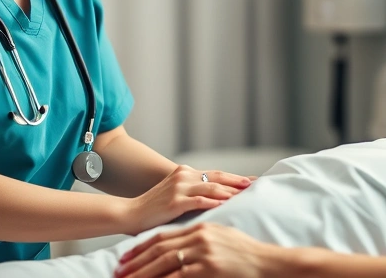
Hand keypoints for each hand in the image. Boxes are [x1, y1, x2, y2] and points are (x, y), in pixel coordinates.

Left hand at [115, 223, 282, 277]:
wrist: (267, 263)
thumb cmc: (246, 252)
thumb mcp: (222, 236)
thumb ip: (201, 236)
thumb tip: (182, 244)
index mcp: (200, 227)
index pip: (164, 236)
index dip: (143, 246)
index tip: (127, 256)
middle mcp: (199, 238)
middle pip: (159, 248)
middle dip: (136, 260)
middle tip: (119, 270)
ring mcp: (202, 253)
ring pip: (164, 263)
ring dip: (142, 273)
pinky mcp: (207, 269)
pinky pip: (178, 277)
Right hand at [126, 167, 250, 234]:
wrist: (130, 213)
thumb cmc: (153, 208)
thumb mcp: (175, 195)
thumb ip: (193, 192)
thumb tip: (215, 196)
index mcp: (185, 172)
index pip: (215, 173)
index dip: (234, 177)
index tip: (251, 180)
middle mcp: (183, 175)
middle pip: (218, 177)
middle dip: (238, 181)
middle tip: (255, 184)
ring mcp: (179, 187)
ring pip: (212, 187)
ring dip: (231, 190)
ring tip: (246, 194)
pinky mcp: (175, 201)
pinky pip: (199, 200)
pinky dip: (214, 201)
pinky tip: (226, 203)